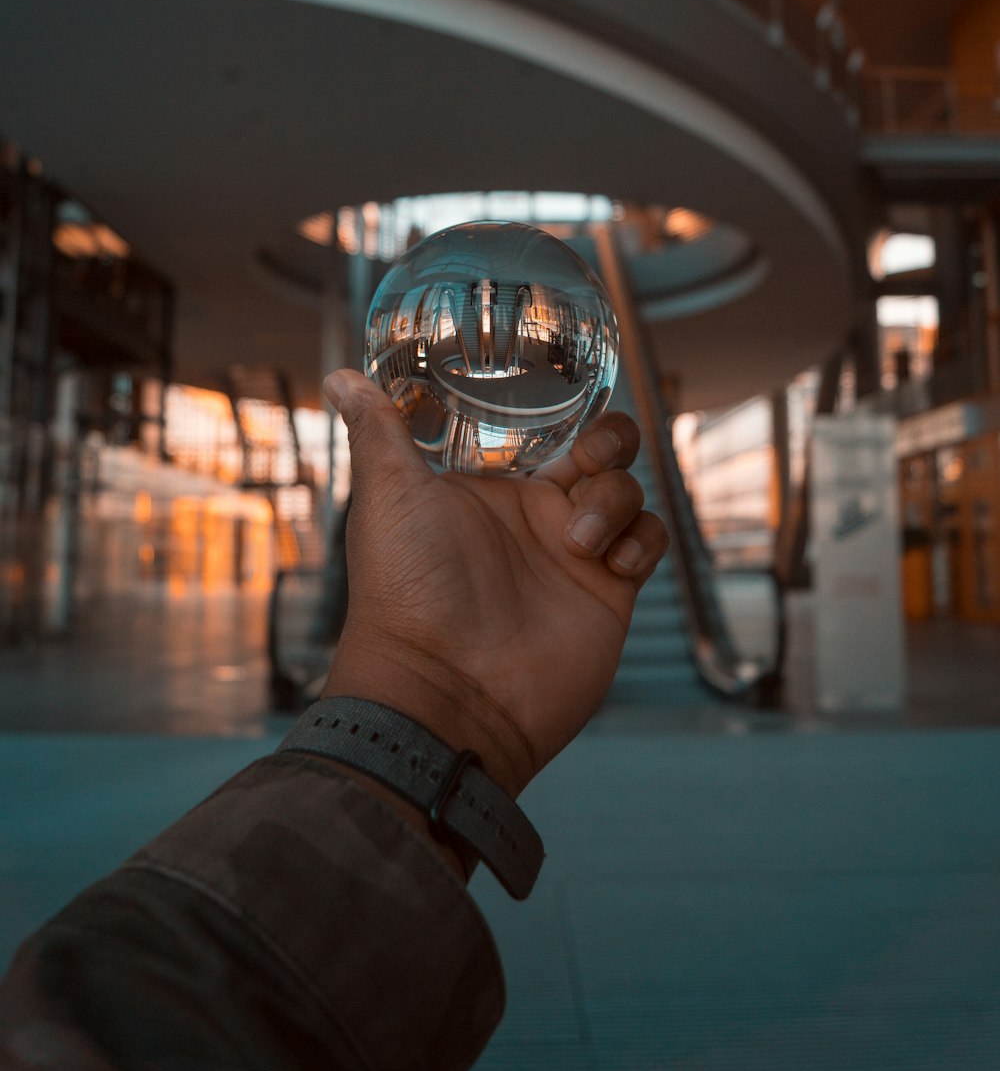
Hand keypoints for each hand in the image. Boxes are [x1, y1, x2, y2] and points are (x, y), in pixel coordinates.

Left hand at [321, 370, 668, 798]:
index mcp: (486, 489)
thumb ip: (378, 431)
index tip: (558, 397)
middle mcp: (533, 517)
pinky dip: (641, 538)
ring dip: (614, 499)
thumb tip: (341, 376)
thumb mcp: (388, 496)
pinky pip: (649, 541)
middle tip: (585, 459)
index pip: (540, 429)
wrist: (446, 694)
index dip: (559, 408)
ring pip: (626, 491)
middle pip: (599, 451)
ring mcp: (574, 555)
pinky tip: (608, 561)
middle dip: (608, 440)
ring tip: (576, 541)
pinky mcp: (608, 593)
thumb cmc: (406, 593)